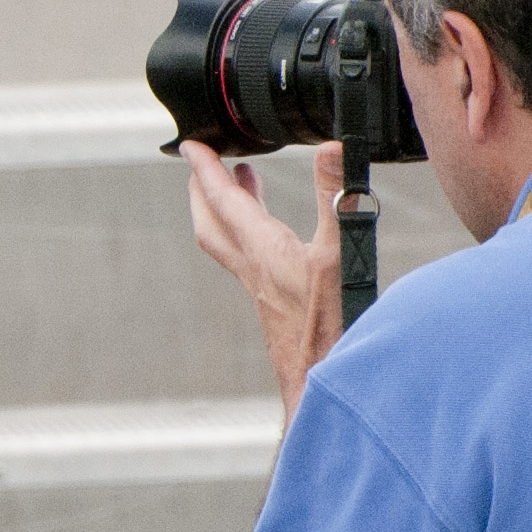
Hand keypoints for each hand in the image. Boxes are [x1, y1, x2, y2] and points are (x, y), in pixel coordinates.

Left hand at [180, 140, 344, 414]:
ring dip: (229, 211)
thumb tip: (329, 148)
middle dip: (203, 190)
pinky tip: (275, 238)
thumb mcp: (340, 252)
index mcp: (263, 251)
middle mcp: (254, 270)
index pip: (223, 201)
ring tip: (244, 185)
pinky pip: (251, 260)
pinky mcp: (274, 307)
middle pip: (211, 224)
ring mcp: (262, 291)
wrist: (322, 385)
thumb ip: (336, 198)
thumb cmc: (332, 326)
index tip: (191, 146)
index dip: (206, 169)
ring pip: (230, 243)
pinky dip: (253, 236)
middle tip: (203, 164)